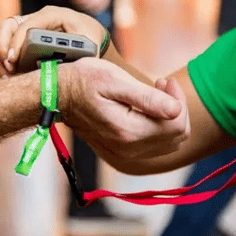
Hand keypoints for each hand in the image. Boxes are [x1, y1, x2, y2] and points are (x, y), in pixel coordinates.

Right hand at [0, 6, 104, 77]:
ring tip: (6, 77)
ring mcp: (25, 29)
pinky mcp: (21, 41)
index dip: (16, 41)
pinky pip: (5, 49)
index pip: (26, 24)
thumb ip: (80, 51)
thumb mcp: (88, 42)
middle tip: (7, 69)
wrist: (87, 33)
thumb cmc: (88, 36)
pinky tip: (8, 78)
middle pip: (6, 27)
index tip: (13, 59)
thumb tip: (67, 66)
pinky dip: (2, 64)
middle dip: (1, 48)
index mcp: (50, 15)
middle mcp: (34, 19)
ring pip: (2, 39)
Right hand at [59, 58, 189, 159]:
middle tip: (161, 85)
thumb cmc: (84, 81)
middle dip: (176, 107)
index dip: (178, 99)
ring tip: (155, 93)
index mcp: (129, 132)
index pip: (177, 124)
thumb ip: (147, 98)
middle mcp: (129, 150)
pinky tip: (147, 107)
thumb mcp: (115, 81)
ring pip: (170, 143)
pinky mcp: (123, 152)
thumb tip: (176, 110)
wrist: (57, 95)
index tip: (164, 81)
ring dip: (169, 117)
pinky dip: (159, 126)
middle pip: (178, 136)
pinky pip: (156, 146)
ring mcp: (126, 154)